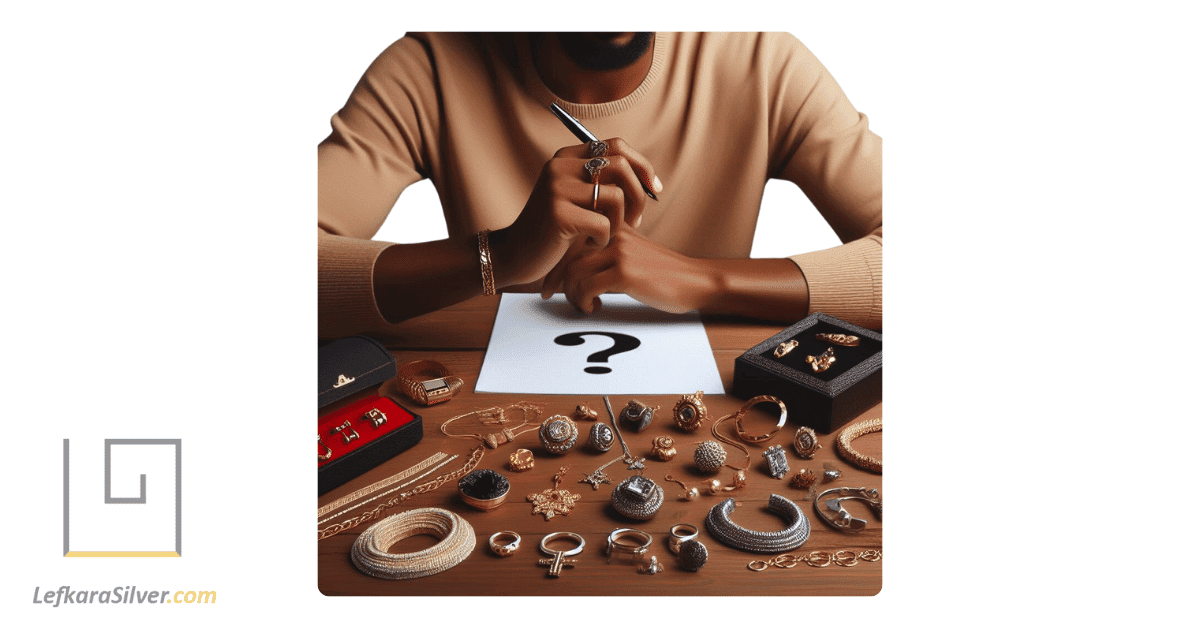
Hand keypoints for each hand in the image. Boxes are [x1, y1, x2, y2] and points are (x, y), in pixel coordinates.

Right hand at [491, 138, 660, 287]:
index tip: (654, 190)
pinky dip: (603, 239)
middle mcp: (560, 166)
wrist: (515, 255)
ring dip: (618, 223)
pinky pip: (603, 224)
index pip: (617, 145)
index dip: (642, 166)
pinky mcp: (558, 213)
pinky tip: (588, 245)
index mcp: (566, 157)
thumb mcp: (577, 200)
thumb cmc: (554, 231)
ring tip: (603, 236)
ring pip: (616, 197)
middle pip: (621, 166)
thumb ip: (603, 183)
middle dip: (638, 195)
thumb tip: (649, 182)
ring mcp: (557, 188)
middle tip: (636, 221)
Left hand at [541, 223, 717, 314]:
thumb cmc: (665, 274)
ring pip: (575, 272)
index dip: (556, 263)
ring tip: (582, 305)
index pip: (573, 242)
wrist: (696, 282)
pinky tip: (595, 307)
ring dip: (571, 294)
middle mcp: (614, 236)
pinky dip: (584, 301)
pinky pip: (588, 287)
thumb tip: (576, 272)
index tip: (549, 282)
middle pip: (568, 256)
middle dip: (556, 280)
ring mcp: (620, 253)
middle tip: (548, 296)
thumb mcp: (634, 255)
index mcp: (615, 230)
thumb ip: (608, 256)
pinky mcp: (625, 272)